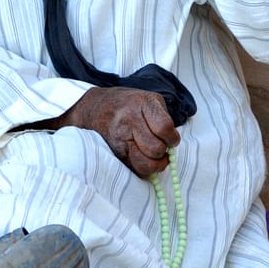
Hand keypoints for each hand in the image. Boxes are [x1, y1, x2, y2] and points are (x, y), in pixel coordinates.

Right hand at [54, 86, 180, 177]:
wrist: (96, 108)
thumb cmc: (128, 104)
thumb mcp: (149, 99)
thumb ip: (164, 117)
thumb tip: (173, 142)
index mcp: (142, 103)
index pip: (165, 128)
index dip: (172, 138)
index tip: (171, 139)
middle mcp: (129, 120)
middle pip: (156, 149)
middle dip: (163, 152)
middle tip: (161, 147)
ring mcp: (120, 137)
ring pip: (145, 164)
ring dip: (155, 164)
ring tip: (154, 157)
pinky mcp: (114, 152)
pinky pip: (135, 168)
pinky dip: (143, 167)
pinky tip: (142, 157)